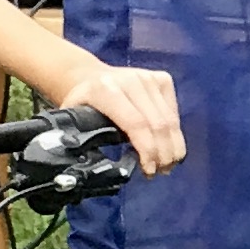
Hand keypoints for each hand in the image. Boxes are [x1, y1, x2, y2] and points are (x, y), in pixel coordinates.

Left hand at [48, 55, 182, 173]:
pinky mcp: (162, 79)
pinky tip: (168, 147)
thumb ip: (81, 139)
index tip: (149, 170)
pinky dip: (175, 133)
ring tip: (167, 165)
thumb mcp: (74, 119)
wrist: (90, 76)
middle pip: (158, 124)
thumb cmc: (83, 103)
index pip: (136, 124)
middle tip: (161, 171)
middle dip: (163, 154)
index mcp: (106, 90)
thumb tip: (91, 169)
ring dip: (173, 147)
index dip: (147, 150)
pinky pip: (174, 112)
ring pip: (170, 119)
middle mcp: (131, 80)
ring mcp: (149, 78)